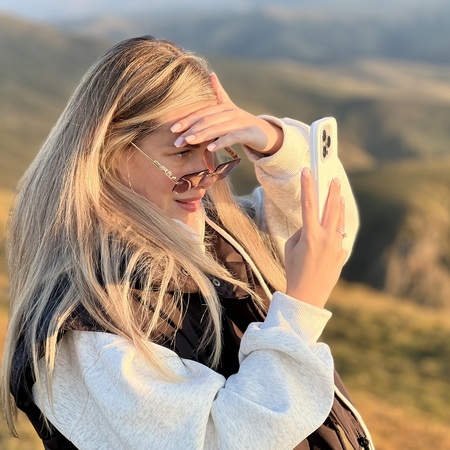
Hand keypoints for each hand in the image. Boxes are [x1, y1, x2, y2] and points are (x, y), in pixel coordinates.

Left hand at [169, 73, 282, 154]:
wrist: (265, 133)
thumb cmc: (242, 122)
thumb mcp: (230, 107)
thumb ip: (219, 93)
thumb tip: (211, 74)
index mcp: (224, 107)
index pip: (202, 112)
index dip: (187, 119)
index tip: (173, 128)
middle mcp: (231, 112)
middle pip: (207, 120)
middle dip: (190, 130)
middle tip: (177, 141)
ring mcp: (240, 122)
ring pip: (217, 128)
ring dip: (201, 136)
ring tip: (188, 142)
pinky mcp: (248, 133)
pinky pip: (232, 137)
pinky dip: (220, 142)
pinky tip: (210, 148)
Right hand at [284, 168, 347, 308]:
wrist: (307, 295)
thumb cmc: (294, 270)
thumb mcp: (291, 247)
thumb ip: (301, 232)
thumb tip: (312, 225)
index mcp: (310, 235)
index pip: (308, 204)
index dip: (307, 185)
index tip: (307, 171)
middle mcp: (326, 238)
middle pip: (331, 208)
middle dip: (332, 191)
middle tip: (334, 179)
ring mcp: (337, 246)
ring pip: (339, 221)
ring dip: (339, 207)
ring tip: (339, 196)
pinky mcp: (341, 255)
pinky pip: (339, 238)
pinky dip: (335, 233)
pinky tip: (331, 233)